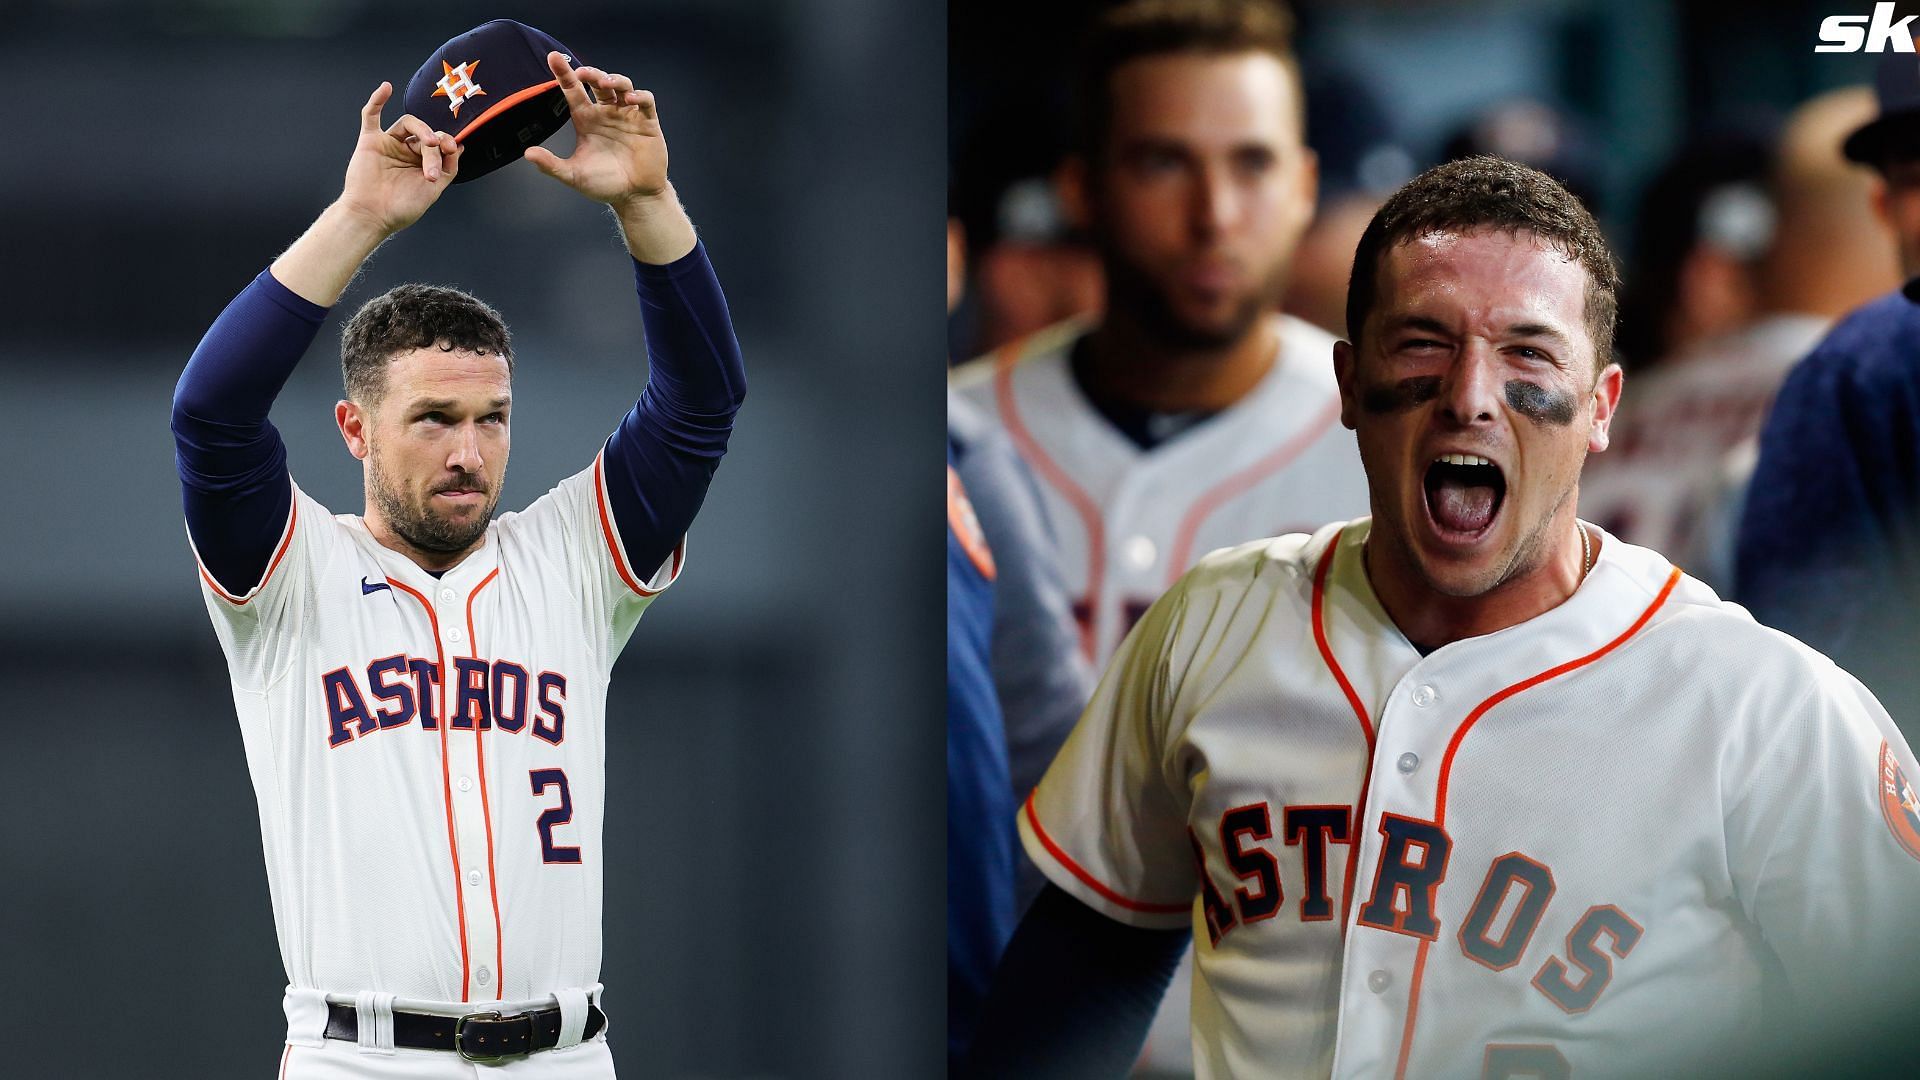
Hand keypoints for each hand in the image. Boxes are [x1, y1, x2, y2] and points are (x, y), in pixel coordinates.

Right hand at [338, 82, 461, 236]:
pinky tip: (386, 88)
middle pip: (426, 135)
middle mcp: (406, 151)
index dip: (448, 143)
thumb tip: (459, 147)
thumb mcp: (434, 190)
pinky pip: (371, 115)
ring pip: (409, 123)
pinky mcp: (370, 141)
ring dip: (423, 130)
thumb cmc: (400, 208)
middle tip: (434, 167)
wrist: (373, 216)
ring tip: (430, 144)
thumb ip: (448, 168)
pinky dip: (377, 100)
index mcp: (422, 162)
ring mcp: (389, 144)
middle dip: (435, 148)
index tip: (454, 150)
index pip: (439, 143)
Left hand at [524, 52, 668, 208]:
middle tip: (583, 73)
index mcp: (587, 120)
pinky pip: (645, 101)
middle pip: (598, 82)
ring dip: (615, 79)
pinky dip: (640, 95)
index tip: (553, 57)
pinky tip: (630, 98)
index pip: (573, 90)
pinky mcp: (647, 123)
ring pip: (622, 85)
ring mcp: (627, 116)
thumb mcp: (573, 175)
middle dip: (591, 73)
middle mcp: (606, 113)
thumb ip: (551, 165)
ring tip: (605, 83)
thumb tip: (528, 153)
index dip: (564, 73)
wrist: (635, 197)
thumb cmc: (604, 185)